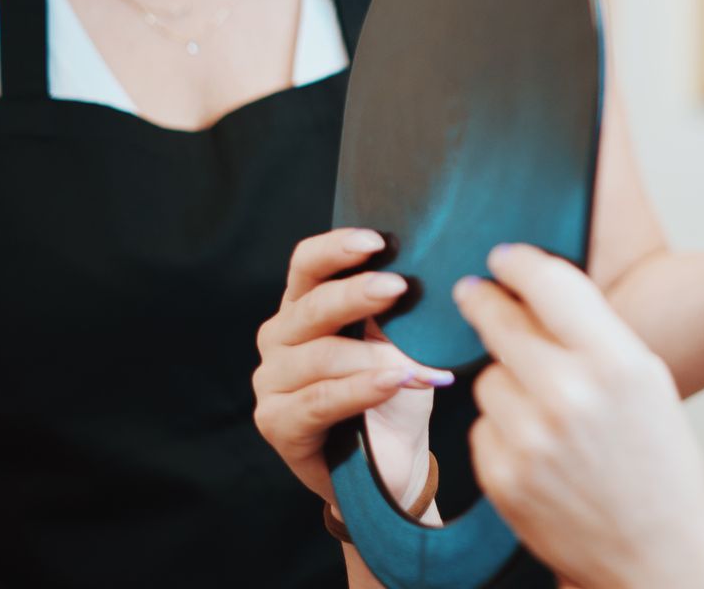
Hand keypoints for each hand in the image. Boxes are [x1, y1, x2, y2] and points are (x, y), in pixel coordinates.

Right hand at [252, 228, 454, 509]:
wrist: (388, 463)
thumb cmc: (392, 392)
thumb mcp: (396, 341)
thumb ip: (393, 308)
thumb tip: (430, 267)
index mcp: (303, 306)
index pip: (306, 264)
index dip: (336, 248)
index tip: (376, 240)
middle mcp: (280, 337)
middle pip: (312, 306)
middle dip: (358, 294)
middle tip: (399, 287)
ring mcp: (272, 381)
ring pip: (320, 356)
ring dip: (371, 355)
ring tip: (412, 361)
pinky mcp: (276, 422)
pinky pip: (320, 400)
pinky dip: (360, 390)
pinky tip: (393, 382)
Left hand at [456, 245, 703, 588]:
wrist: (657, 550)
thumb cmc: (657, 460)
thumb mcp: (644, 378)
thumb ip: (592, 332)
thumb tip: (532, 287)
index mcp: (616, 363)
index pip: (549, 284)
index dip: (518, 262)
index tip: (503, 257)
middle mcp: (570, 396)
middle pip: (501, 321)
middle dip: (484, 301)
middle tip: (474, 293)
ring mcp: (530, 440)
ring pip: (488, 377)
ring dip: (507, 380)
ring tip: (545, 410)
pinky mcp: (502, 476)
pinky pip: (482, 425)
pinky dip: (502, 429)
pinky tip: (537, 448)